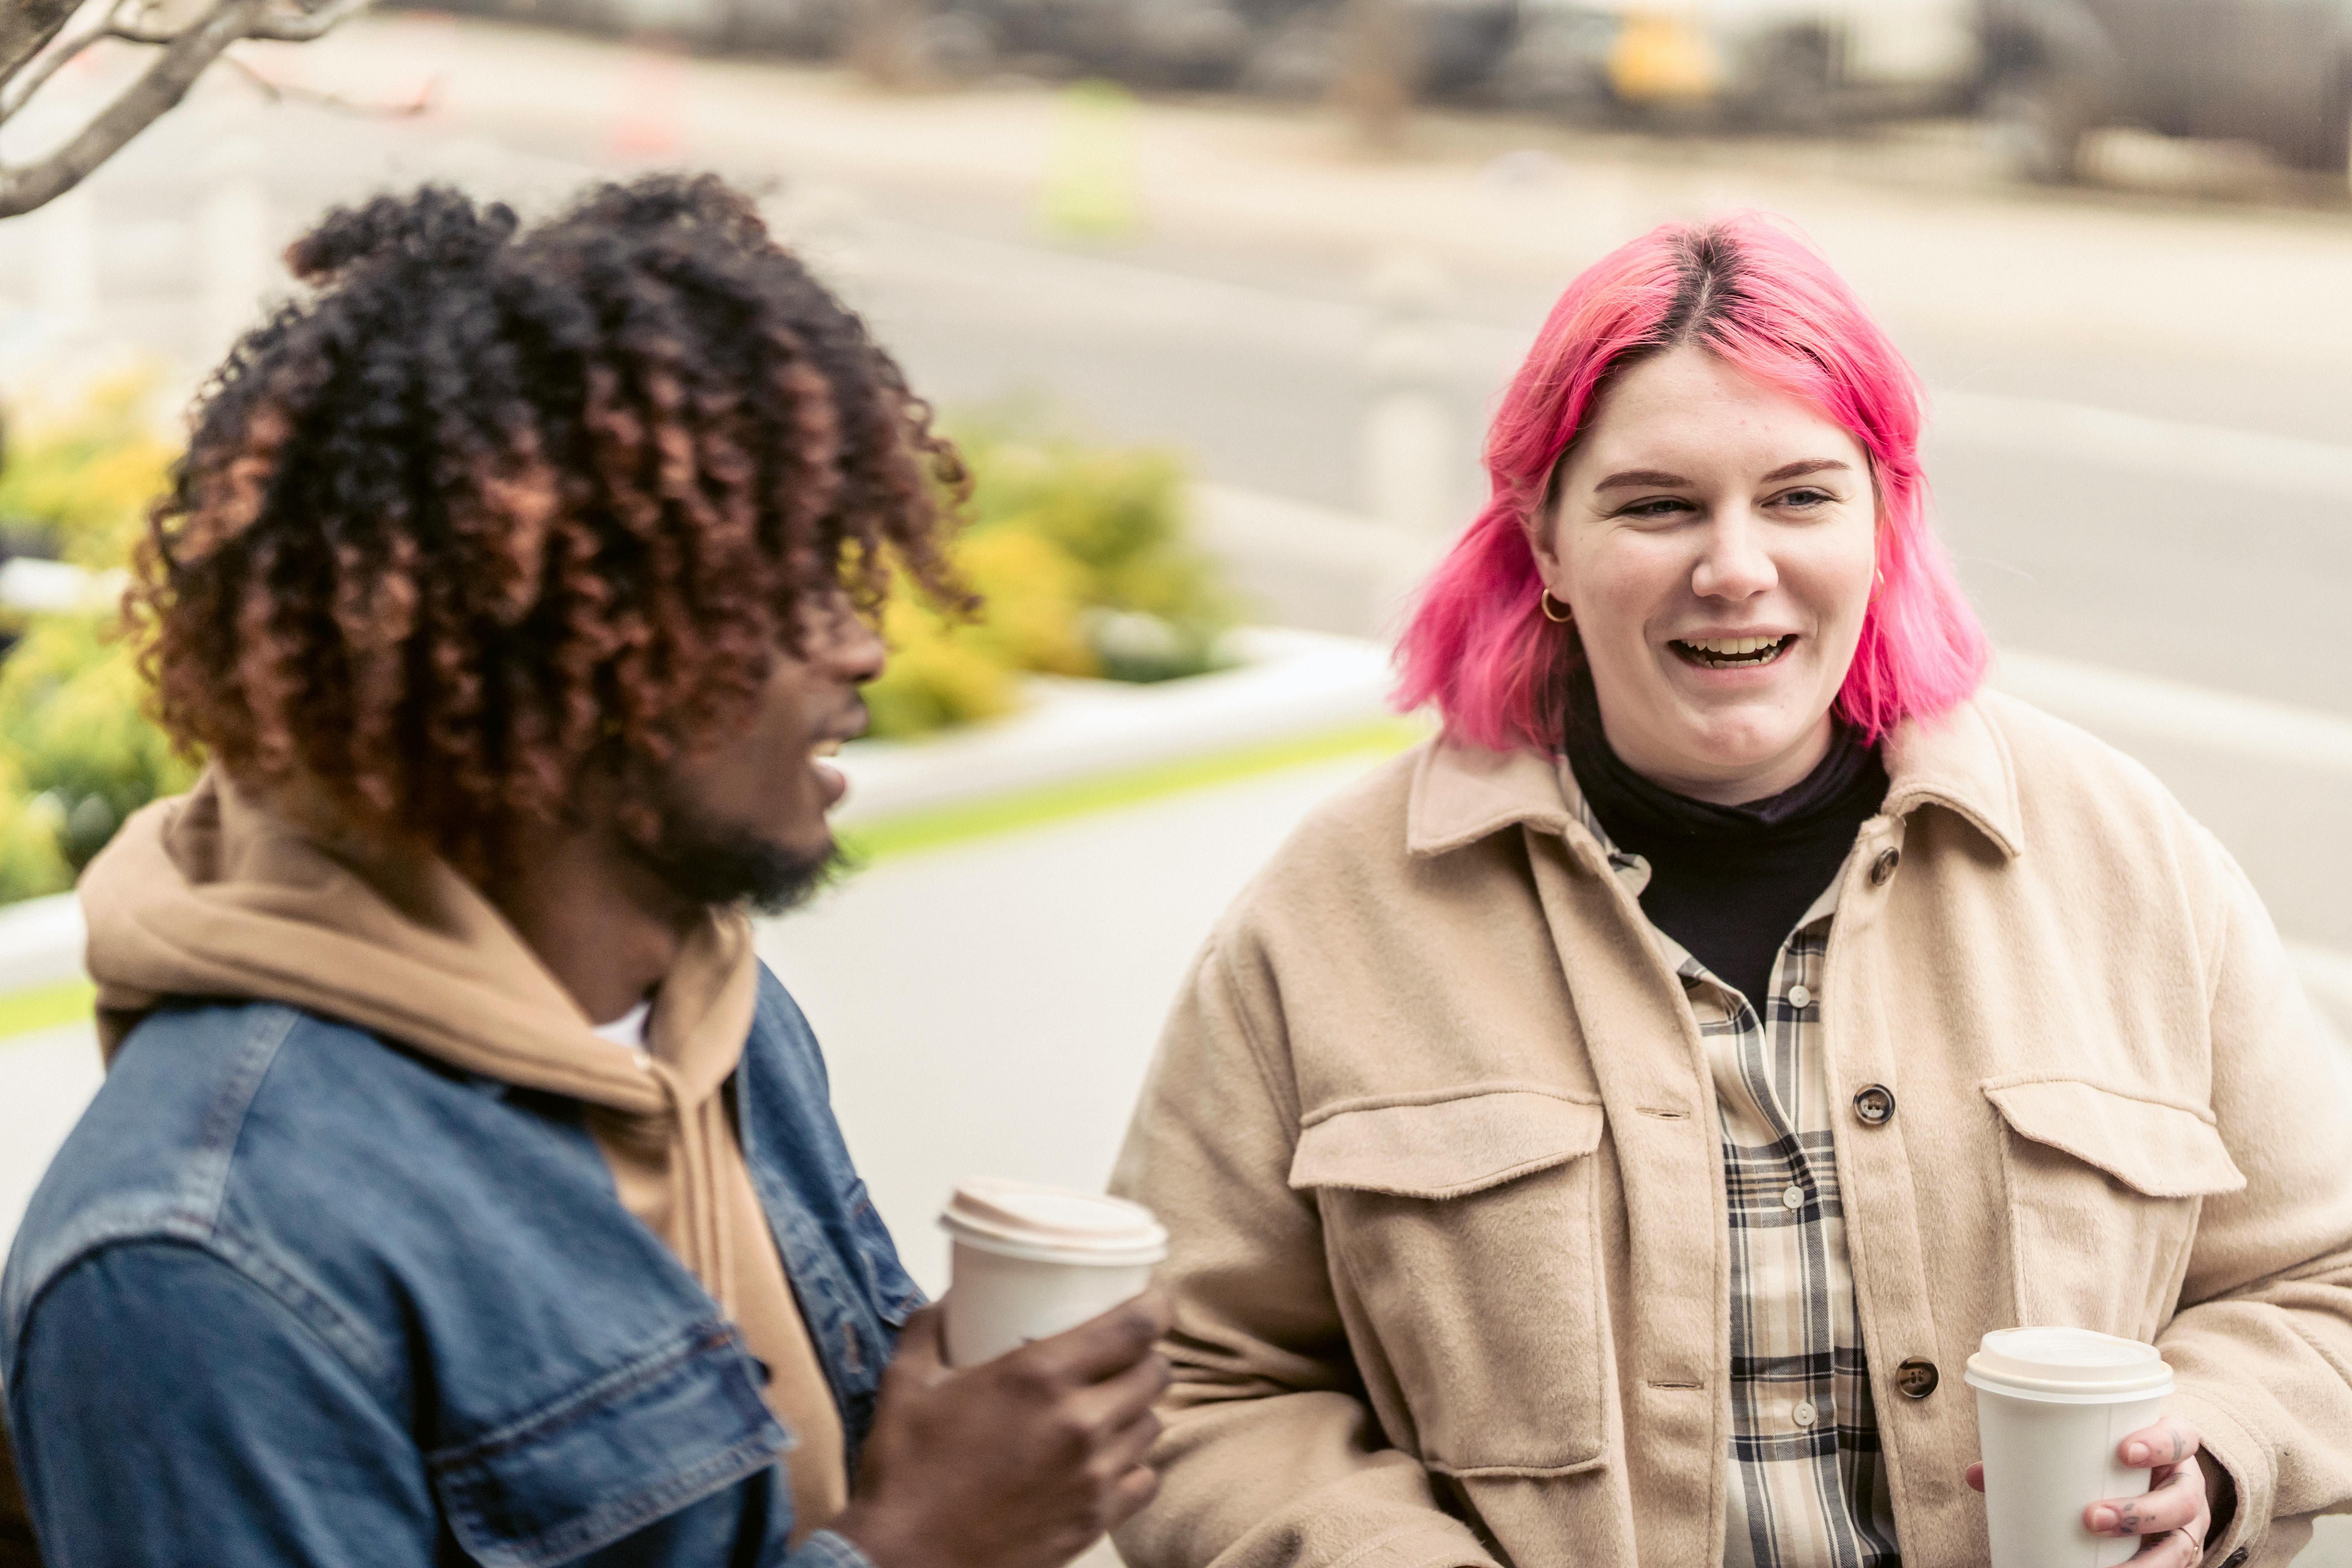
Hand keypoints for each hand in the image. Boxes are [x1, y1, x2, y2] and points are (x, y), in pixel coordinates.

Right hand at [829, 1293, 1172, 1567]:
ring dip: (1137, 1409)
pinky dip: (1134, 1465)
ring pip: (1152, 1425)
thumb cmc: (905, 1471)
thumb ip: (930, 1328)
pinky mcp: (1095, 1520)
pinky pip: (1146, 1480)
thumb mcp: (906, 1383)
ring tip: (1110, 1405)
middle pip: (1155, 1373)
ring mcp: (1093, 1476)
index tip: (1150, 1301)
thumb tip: (950, 1297)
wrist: (906, 1562)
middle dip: (1145, 1356)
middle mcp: (1080, 1422)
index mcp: (1040, 1376)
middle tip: (1121, 1354)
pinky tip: (1107, 1459)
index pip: (1136, 1327)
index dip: (1154, 1306)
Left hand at [1964, 1415, 2227, 1567]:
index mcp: (2173, 1447)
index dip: (2159, 1443)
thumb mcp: (2095, 1446)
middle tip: (2092, 1517)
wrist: (2158, 1476)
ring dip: (2145, 1560)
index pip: (2180, 1437)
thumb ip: (2041, 1454)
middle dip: (2140, 1511)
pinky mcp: (2179, 1551)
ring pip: (2183, 1544)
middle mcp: (2187, 1486)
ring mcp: (2188, 1524)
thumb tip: (1977, 1475)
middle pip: (2182, 1499)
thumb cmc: (2116, 1456)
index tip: (2123, 1451)